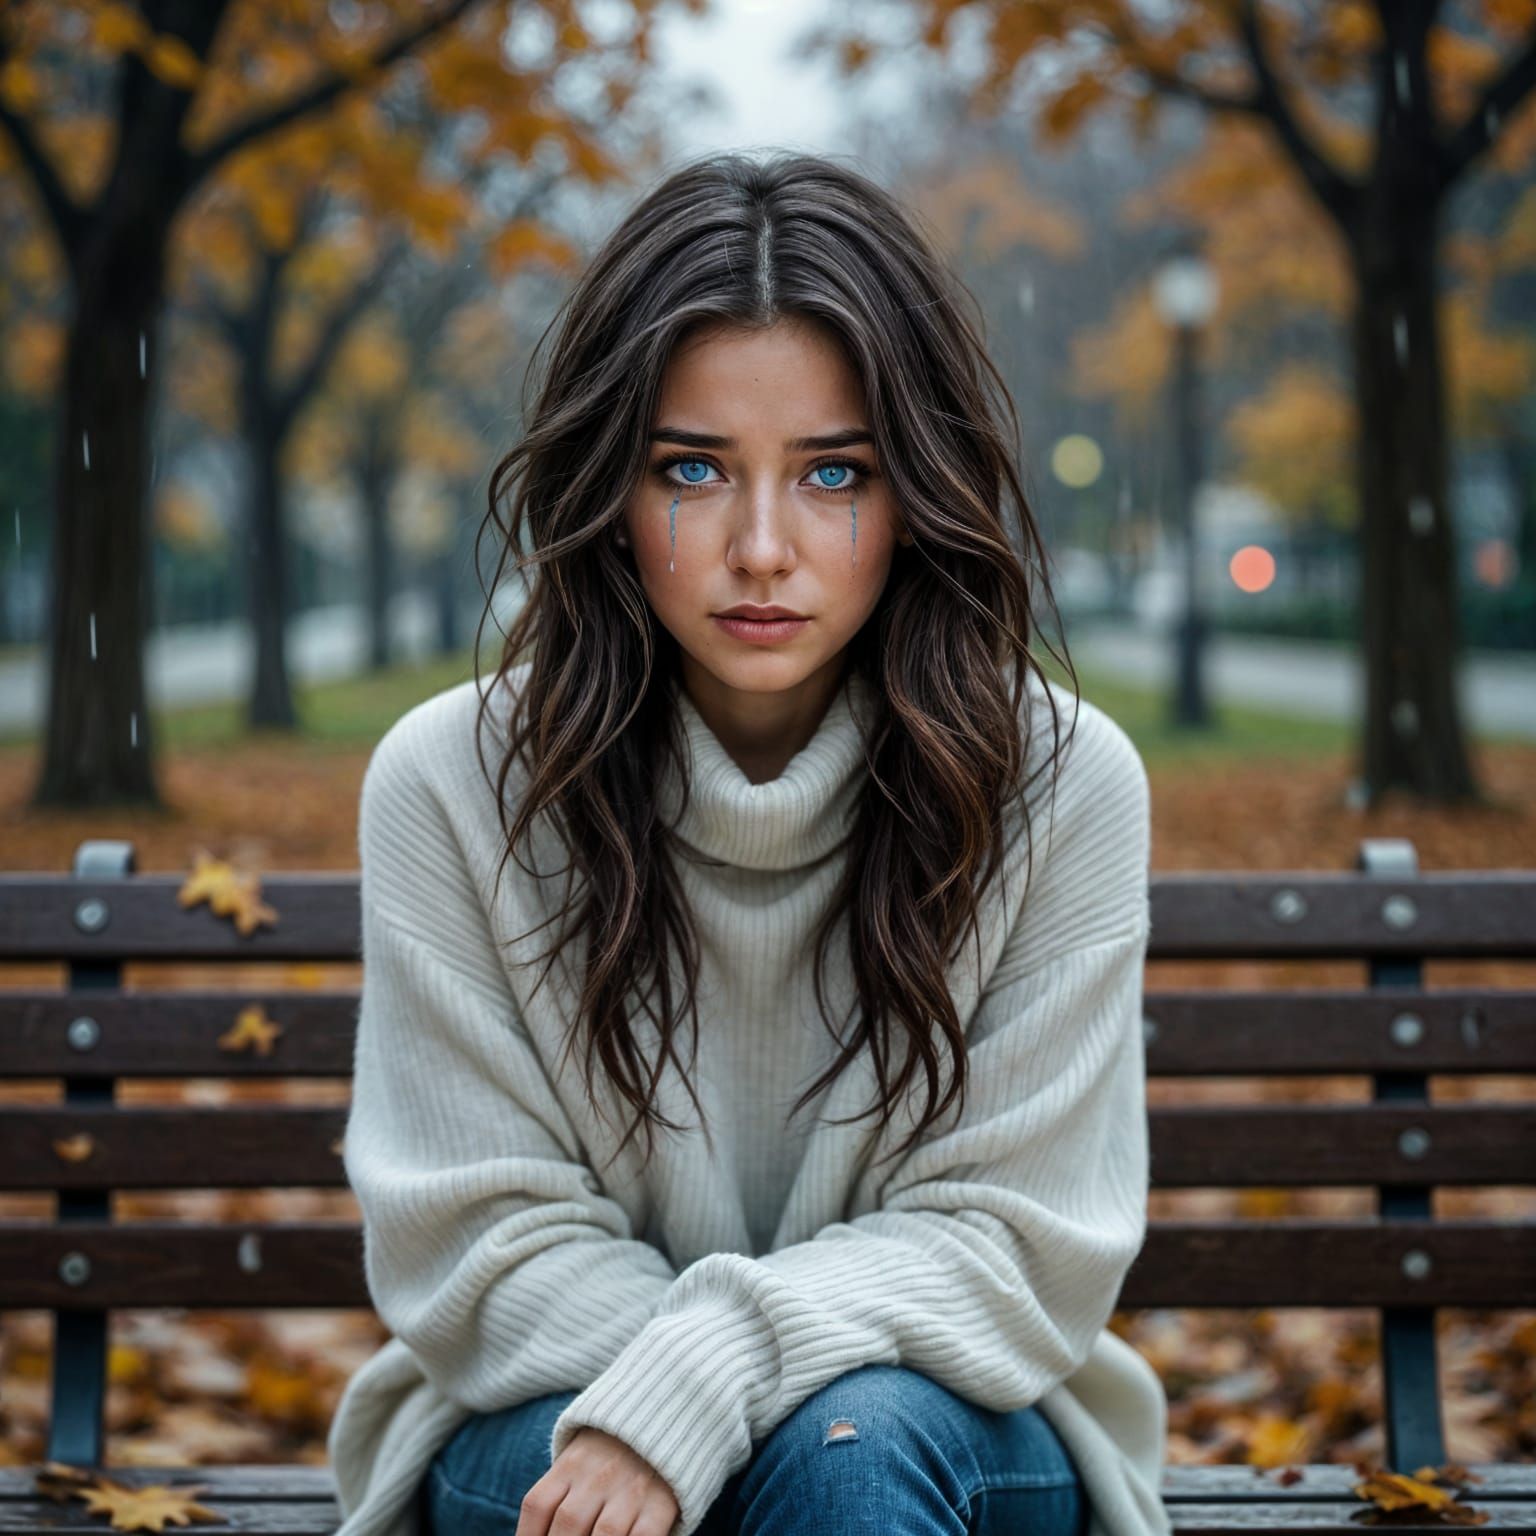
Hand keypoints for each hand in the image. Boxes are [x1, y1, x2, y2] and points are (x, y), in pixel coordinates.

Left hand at [516, 1425, 679, 1535]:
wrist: (667, 1417)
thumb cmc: (614, 1452)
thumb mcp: (581, 1459)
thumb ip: (562, 1491)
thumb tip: (537, 1531)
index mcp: (572, 1462)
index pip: (537, 1506)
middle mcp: (598, 1474)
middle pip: (567, 1524)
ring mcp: (631, 1488)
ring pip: (604, 1534)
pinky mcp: (661, 1502)